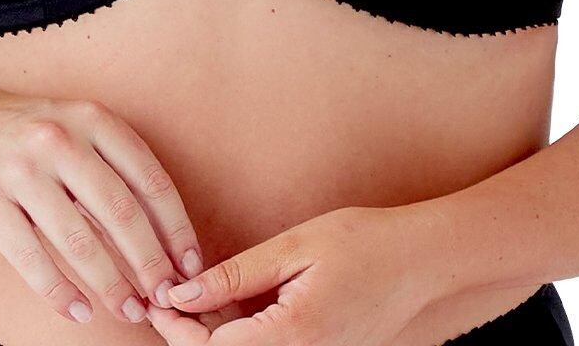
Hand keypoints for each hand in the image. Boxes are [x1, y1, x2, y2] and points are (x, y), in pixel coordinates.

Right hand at [0, 71, 204, 325]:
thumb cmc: (26, 131)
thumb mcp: (74, 128)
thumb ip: (112, 170)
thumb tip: (161, 236)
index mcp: (92, 118)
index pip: (150, 178)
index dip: (175, 227)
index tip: (189, 263)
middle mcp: (60, 139)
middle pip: (121, 213)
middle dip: (149, 263)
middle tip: (166, 297)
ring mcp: (22, 171)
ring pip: (79, 241)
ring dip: (110, 285)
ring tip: (129, 310)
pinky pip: (31, 259)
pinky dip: (58, 292)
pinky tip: (78, 311)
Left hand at [142, 205, 440, 345]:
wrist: (422, 261)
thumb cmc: (363, 242)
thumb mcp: (295, 246)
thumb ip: (237, 275)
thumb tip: (183, 294)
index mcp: (292, 337)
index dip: (177, 328)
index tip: (157, 298)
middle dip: (190, 334)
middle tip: (167, 295)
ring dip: (215, 336)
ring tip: (194, 295)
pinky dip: (243, 334)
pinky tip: (231, 304)